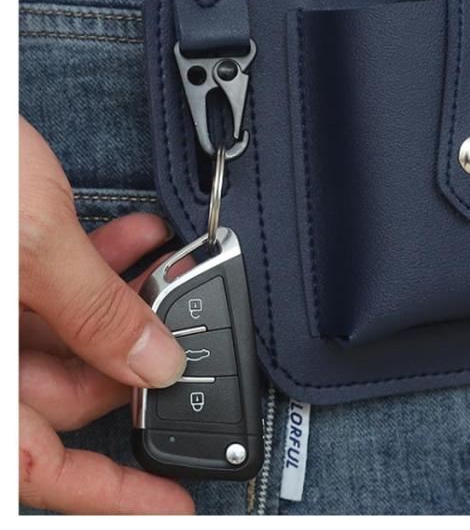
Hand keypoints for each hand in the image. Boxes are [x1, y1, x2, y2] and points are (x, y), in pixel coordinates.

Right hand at [19, 117, 193, 513]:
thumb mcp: (29, 242)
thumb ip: (95, 310)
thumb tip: (153, 361)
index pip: (36, 466)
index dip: (110, 497)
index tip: (172, 509)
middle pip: (63, 391)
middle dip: (131, 356)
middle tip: (180, 330)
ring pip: (64, 336)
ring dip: (119, 301)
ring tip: (162, 267)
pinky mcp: (1, 275)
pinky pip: (49, 294)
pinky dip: (93, 270)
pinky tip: (129, 240)